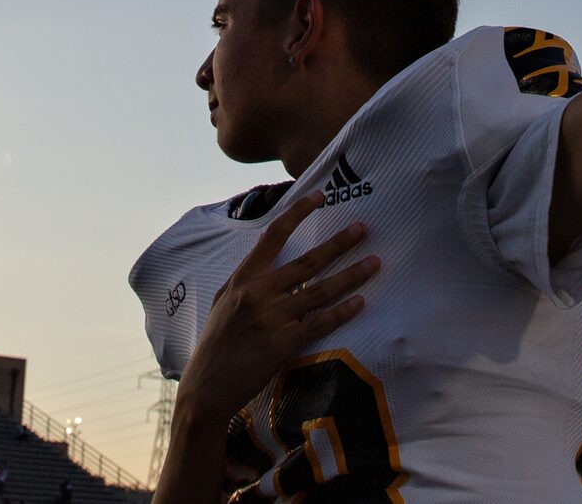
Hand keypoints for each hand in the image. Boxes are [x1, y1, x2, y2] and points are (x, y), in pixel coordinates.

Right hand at [175, 194, 379, 425]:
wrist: (207, 386)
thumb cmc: (216, 344)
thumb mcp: (223, 302)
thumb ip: (246, 282)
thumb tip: (268, 264)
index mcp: (243, 278)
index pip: (273, 236)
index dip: (297, 214)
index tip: (319, 195)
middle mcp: (258, 293)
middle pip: (307, 261)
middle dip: (339, 243)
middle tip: (364, 228)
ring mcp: (271, 318)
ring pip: (320, 290)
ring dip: (351, 275)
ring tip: (374, 262)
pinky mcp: (282, 344)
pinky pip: (319, 323)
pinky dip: (341, 312)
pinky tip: (360, 302)